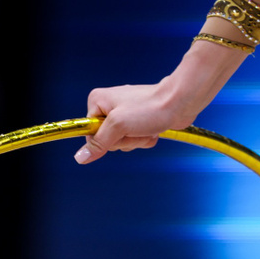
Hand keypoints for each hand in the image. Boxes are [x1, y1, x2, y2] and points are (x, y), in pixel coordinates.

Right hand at [76, 80, 196, 163]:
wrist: (180, 101)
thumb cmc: (151, 107)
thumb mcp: (118, 125)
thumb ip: (99, 142)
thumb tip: (80, 157)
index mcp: (98, 101)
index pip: (89, 133)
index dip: (105, 140)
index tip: (119, 132)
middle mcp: (109, 106)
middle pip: (107, 140)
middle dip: (125, 140)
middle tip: (136, 128)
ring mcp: (125, 114)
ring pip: (123, 143)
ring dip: (137, 141)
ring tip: (146, 127)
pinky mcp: (138, 122)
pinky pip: (135, 141)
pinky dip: (145, 139)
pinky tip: (153, 130)